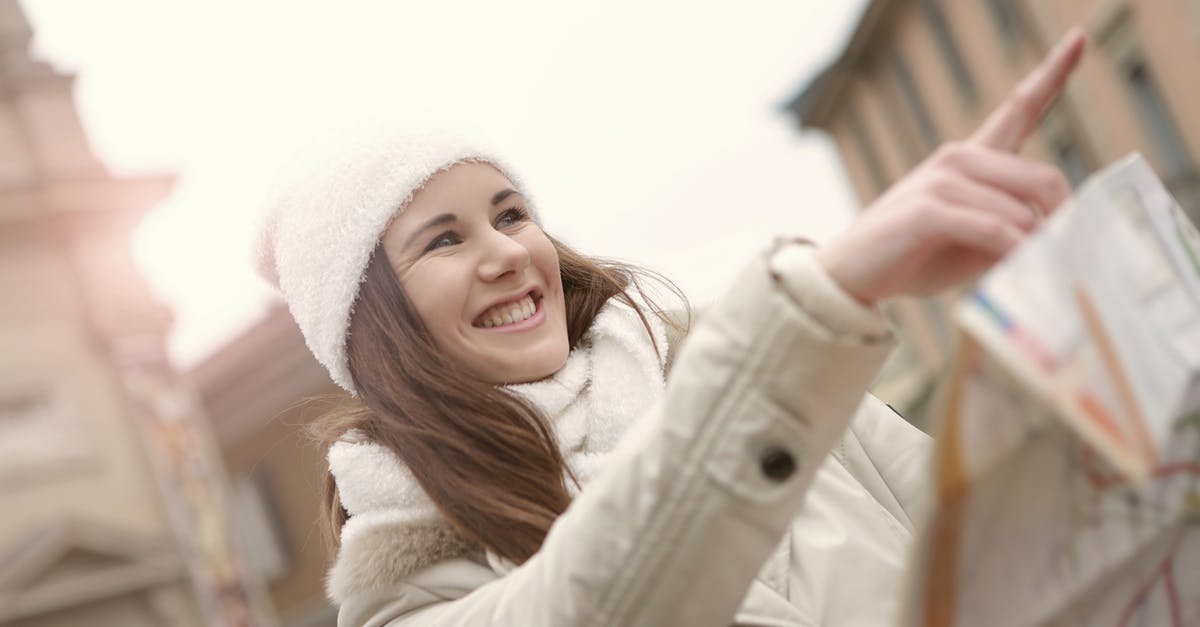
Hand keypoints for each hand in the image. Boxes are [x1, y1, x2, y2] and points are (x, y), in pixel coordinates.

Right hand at [816, 27, 1086, 305]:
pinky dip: (1016, 254)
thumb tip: (1062, 237)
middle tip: (1070, 258)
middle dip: (1064, 222)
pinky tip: (1021, 269)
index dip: (1054, 71)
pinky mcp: (929, 208)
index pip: (1019, 108)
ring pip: (1021, 211)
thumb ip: (1014, 229)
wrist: (852, 274)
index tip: (1079, 37)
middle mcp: (959, 158)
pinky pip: (997, 231)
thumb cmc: (916, 256)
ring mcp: (942, 179)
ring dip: (1037, 249)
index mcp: (972, 158)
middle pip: (1042, 178)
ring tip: (1040, 276)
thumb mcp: (974, 242)